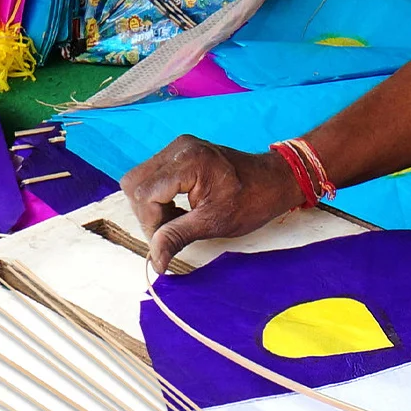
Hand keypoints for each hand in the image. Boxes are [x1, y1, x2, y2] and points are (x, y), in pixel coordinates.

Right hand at [120, 135, 303, 272]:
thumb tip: (156, 262)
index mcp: (188, 161)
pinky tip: (180, 211)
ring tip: (178, 221)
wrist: (274, 181)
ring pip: (140, 180)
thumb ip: (178, 237)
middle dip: (147, 214)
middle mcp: (178, 148)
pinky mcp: (180, 154)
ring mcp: (178, 148)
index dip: (150, 222)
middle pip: (135, 183)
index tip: (165, 241)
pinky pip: (154, 176)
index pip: (144, 193)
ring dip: (152, 207)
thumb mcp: (214, 223)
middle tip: (170, 232)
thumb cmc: (252, 200)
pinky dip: (160, 198)